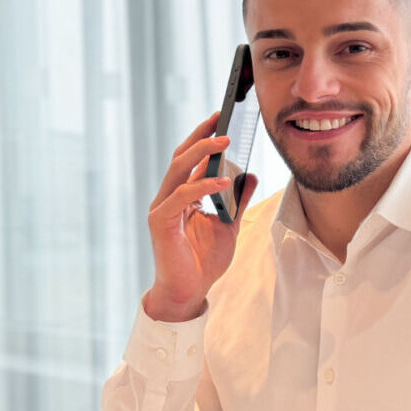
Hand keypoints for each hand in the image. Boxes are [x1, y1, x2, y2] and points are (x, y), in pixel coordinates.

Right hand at [145, 114, 258, 322]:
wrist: (189, 292)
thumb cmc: (204, 262)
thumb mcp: (229, 225)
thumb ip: (238, 201)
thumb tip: (250, 174)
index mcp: (182, 196)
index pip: (190, 159)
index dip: (203, 137)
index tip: (221, 118)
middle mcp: (169, 197)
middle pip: (181, 157)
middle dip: (201, 136)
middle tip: (221, 119)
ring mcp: (162, 209)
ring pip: (179, 171)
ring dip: (201, 153)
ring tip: (224, 141)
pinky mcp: (161, 223)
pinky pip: (181, 198)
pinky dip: (201, 187)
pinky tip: (222, 181)